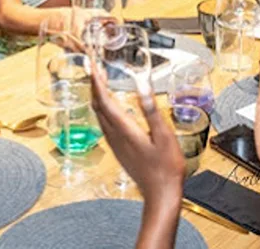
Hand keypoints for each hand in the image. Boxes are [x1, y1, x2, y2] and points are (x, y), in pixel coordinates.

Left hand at [90, 59, 185, 206]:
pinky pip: (105, 124)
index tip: (93, 65)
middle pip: (98, 107)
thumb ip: (151, 109)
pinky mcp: (119, 149)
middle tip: (94, 67)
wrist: (161, 194)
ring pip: (99, 116)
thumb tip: (142, 86)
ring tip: (100, 81)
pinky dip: (103, 108)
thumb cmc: (166, 167)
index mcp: (125, 130)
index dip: (97, 81)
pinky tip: (109, 106)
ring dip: (98, 96)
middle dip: (94, 85)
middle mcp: (116, 137)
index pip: (104, 101)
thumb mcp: (164, 135)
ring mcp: (116, 144)